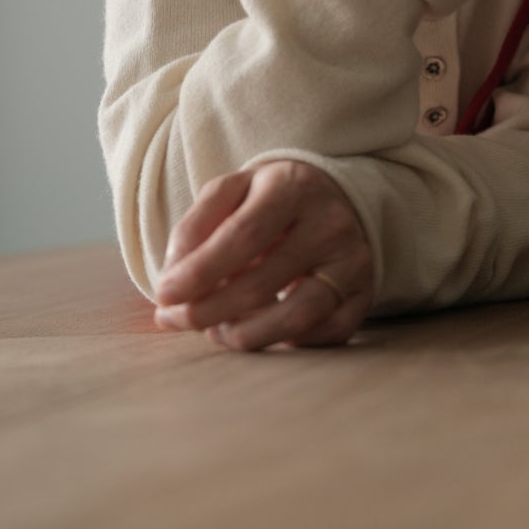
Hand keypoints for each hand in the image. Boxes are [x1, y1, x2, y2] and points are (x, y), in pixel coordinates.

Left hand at [153, 158, 373, 351]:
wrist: (333, 197)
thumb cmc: (268, 199)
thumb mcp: (231, 192)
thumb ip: (194, 228)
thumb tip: (170, 283)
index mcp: (293, 186)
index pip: (243, 236)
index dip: (199, 271)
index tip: (164, 295)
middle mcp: (331, 223)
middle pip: (263, 282)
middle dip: (208, 310)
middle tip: (176, 320)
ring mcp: (353, 262)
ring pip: (297, 317)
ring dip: (244, 335)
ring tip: (215, 331)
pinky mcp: (365, 295)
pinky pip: (324, 334)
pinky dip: (284, 342)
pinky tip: (256, 330)